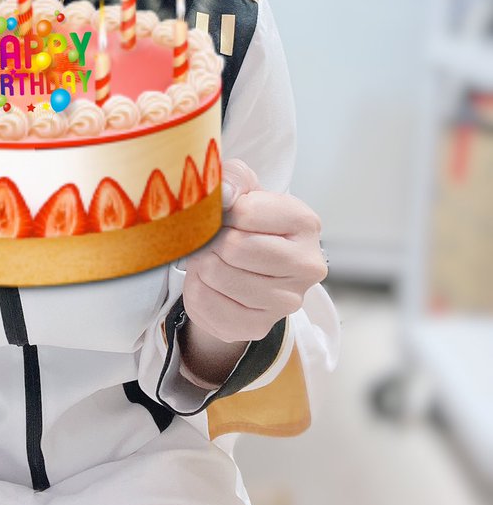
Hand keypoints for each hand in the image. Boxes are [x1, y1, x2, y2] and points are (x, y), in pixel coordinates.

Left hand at [182, 158, 326, 344]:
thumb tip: (225, 195)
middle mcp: (307, 265)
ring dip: (201, 264)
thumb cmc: (247, 221)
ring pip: (218, 276)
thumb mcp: (244, 186)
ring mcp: (286, 301)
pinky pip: (206, 305)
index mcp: (305, 223)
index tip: (222, 216)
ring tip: (211, 259)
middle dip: (211, 241)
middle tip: (211, 239)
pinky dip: (196, 289)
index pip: (245, 213)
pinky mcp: (259, 326)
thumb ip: (234, 177)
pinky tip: (209, 282)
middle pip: (233, 249)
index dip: (221, 213)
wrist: (247, 265)